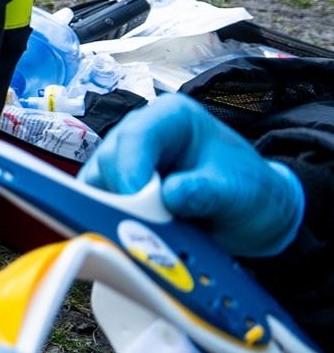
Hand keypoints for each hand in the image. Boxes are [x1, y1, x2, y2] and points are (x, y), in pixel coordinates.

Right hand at [83, 93, 305, 257]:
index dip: (131, 169)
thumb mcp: (240, 192)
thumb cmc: (251, 191)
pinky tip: (136, 235)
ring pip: (96, 183)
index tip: (137, 202)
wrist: (256, 214)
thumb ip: (206, 191)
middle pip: (109, 159)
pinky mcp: (118, 188)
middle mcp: (141, 134)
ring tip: (146, 233)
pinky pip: (99, 203)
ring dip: (114, 211)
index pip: (136, 136)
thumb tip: (170, 195)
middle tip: (144, 227)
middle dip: (122, 195)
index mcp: (172, 117)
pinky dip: (112, 221)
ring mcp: (127, 161)